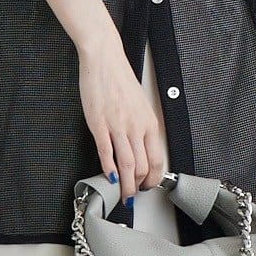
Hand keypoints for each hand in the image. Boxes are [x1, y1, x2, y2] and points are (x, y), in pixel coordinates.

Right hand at [77, 41, 168, 197]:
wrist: (104, 60)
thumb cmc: (120, 81)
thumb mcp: (139, 105)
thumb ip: (141, 127)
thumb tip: (140, 150)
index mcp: (149, 122)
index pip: (157, 159)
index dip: (153, 178)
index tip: (148, 186)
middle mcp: (136, 126)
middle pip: (142, 166)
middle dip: (138, 186)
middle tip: (133, 196)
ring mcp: (117, 126)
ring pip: (126, 164)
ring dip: (125, 184)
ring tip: (123, 194)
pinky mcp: (99, 124)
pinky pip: (106, 151)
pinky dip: (108, 168)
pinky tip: (108, 177)